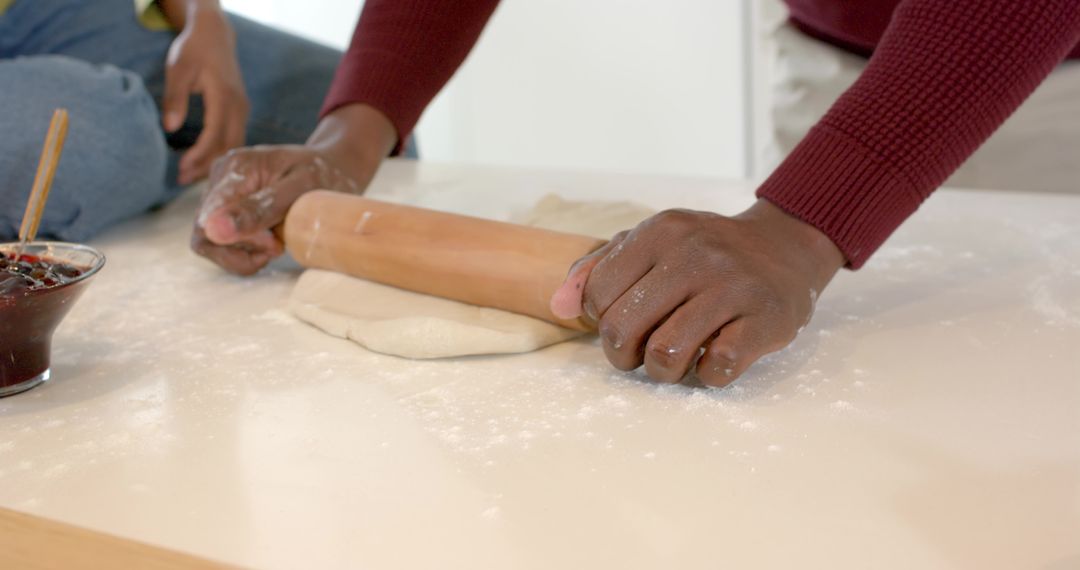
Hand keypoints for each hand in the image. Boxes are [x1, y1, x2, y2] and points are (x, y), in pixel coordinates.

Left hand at [162, 4, 248, 184]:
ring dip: (213, 162)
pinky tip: (203, 160)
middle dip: (206, 166)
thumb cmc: (194, 50)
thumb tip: (170, 129)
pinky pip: (234, 137)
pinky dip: (220, 152)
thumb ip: (174, 98)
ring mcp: (242, 109)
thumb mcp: (178, 70)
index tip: (181, 168)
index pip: (215, 136)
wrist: (215, 35)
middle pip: (228, 146)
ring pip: (234, 145)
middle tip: (182, 180)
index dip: (199, 155)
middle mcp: (239, 106)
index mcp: (224, 97)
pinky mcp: (240, 111)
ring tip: (189, 175)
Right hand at [190, 145, 361, 274]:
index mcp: (235, 168)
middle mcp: (220, 178)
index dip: (236, 242)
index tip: (273, 243)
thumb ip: (260, 208)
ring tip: (277, 242)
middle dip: (241, 249)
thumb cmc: (322, 174)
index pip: (208, 221)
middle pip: (205, 234)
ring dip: (244, 252)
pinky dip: (247, 249)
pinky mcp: (229, 204)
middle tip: (277, 245)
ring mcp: (222, 191)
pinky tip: (270, 241)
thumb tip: (213, 230)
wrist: (333, 165)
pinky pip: (224, 239)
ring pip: (212, 241)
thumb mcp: (300, 189)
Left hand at [550, 200, 845, 386]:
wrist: (785, 246)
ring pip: (665, 355)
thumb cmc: (706, 252)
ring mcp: (733, 286)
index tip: (628, 319)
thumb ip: (599, 269)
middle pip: (623, 330)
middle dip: (624, 355)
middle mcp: (696, 253)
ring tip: (678, 358)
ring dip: (664, 371)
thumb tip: (558, 306)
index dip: (604, 320)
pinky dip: (708, 375)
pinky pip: (717, 369)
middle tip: (642, 352)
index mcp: (661, 231)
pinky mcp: (766, 319)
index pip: (598, 296)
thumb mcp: (652, 243)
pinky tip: (715, 357)